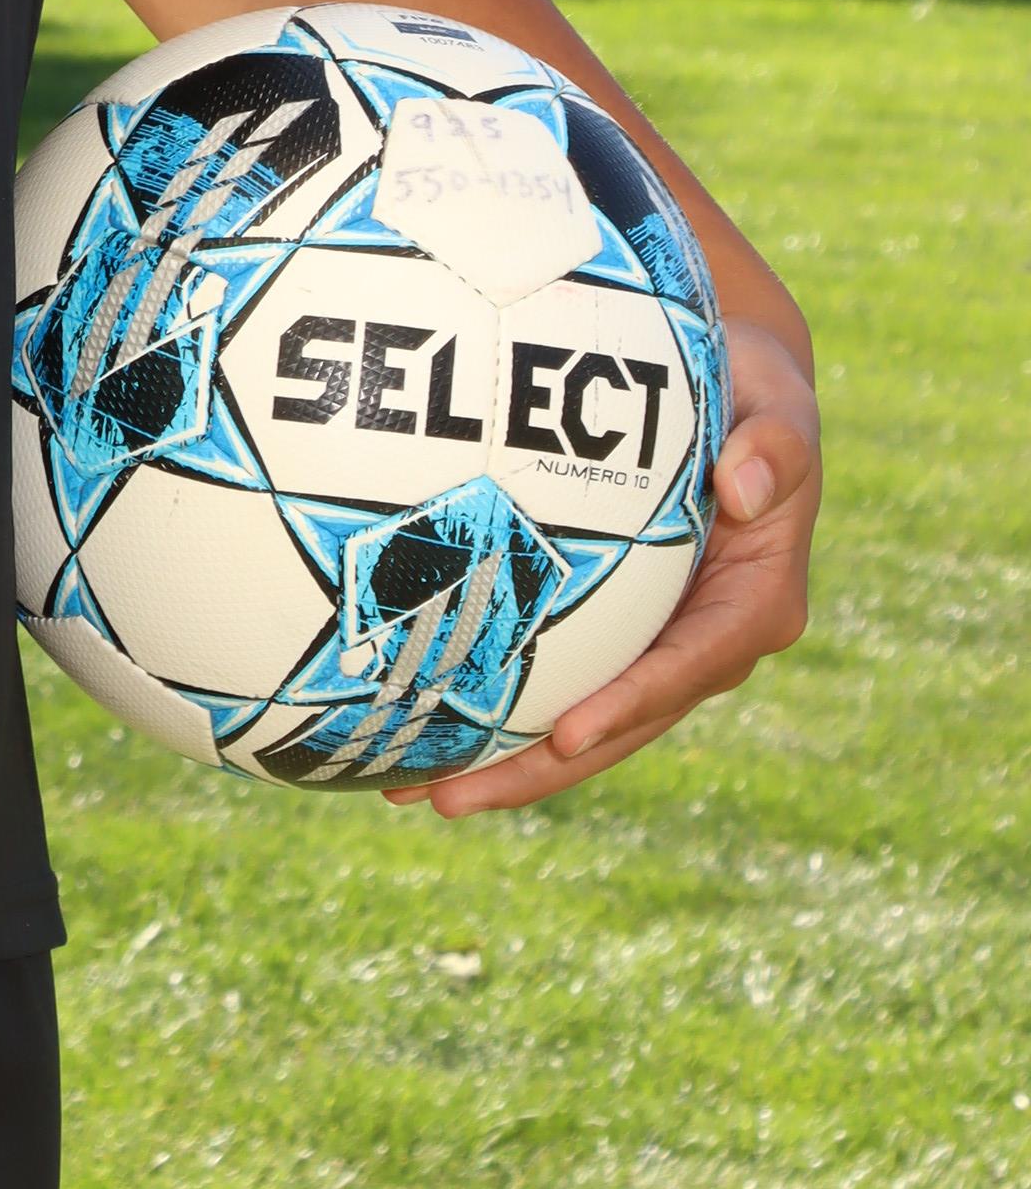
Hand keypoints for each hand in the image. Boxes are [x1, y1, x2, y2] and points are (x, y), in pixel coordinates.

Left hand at [411, 315, 819, 818]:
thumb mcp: (779, 404)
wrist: (740, 393)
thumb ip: (774, 445)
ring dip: (505, 764)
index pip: (690, 667)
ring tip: (410, 793)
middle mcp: (708, 644)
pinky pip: (561, 681)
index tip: (566, 732)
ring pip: (584, 724)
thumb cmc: (757, 391)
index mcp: (756, 604)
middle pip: (623, 725)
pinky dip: (501, 710)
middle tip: (447, 797)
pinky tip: (421, 727)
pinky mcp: (623, 633)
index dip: (630, 704)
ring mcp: (662, 646)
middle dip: (539, 770)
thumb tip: (745, 485)